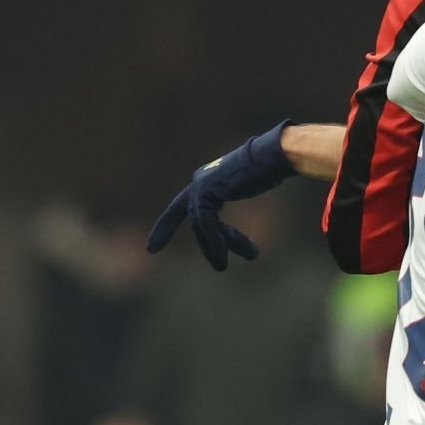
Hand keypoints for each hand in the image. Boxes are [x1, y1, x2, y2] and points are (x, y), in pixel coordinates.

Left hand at [147, 123, 294, 269]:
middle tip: (161, 256)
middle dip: (189, 240)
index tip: (152, 246)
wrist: (271, 157)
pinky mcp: (206, 191)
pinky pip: (206, 223)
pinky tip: (223, 258)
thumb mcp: (252, 185)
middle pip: (193, 219)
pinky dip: (215, 242)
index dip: (166, 225)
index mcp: (208, 179)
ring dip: (215, 248)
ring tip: (223, 267)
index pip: (183, 206)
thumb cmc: (270, 168)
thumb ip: (243, 192)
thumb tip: (250, 199)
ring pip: (200, 225)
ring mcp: (201, 185)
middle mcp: (200, 181)